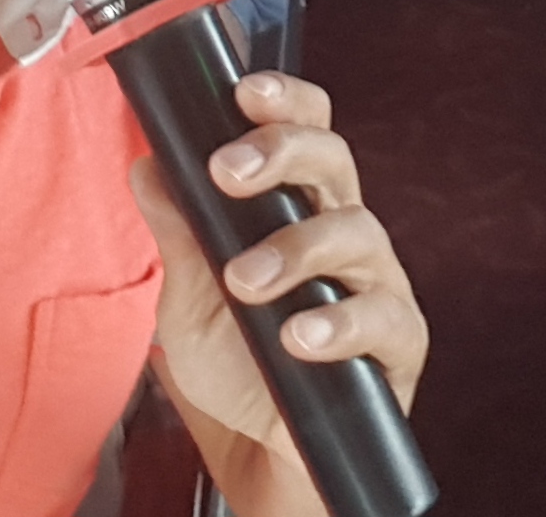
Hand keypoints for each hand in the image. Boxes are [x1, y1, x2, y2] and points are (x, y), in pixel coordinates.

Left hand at [132, 72, 427, 514]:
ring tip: (247, 281)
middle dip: (284, 153)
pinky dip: (339, 321)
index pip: (306, 129)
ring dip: (297, 247)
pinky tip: (299, 335)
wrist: (263, 452)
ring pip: (359, 231)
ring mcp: (376, 282)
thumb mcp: (188, 301)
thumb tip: (148, 164)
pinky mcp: (397, 340)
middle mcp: (344, 230)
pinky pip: (382, 316)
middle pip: (336, 161)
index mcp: (299, 206)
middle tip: (230, 171)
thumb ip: (178, 234)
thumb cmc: (238, 364)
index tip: (244, 92)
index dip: (285, 101)